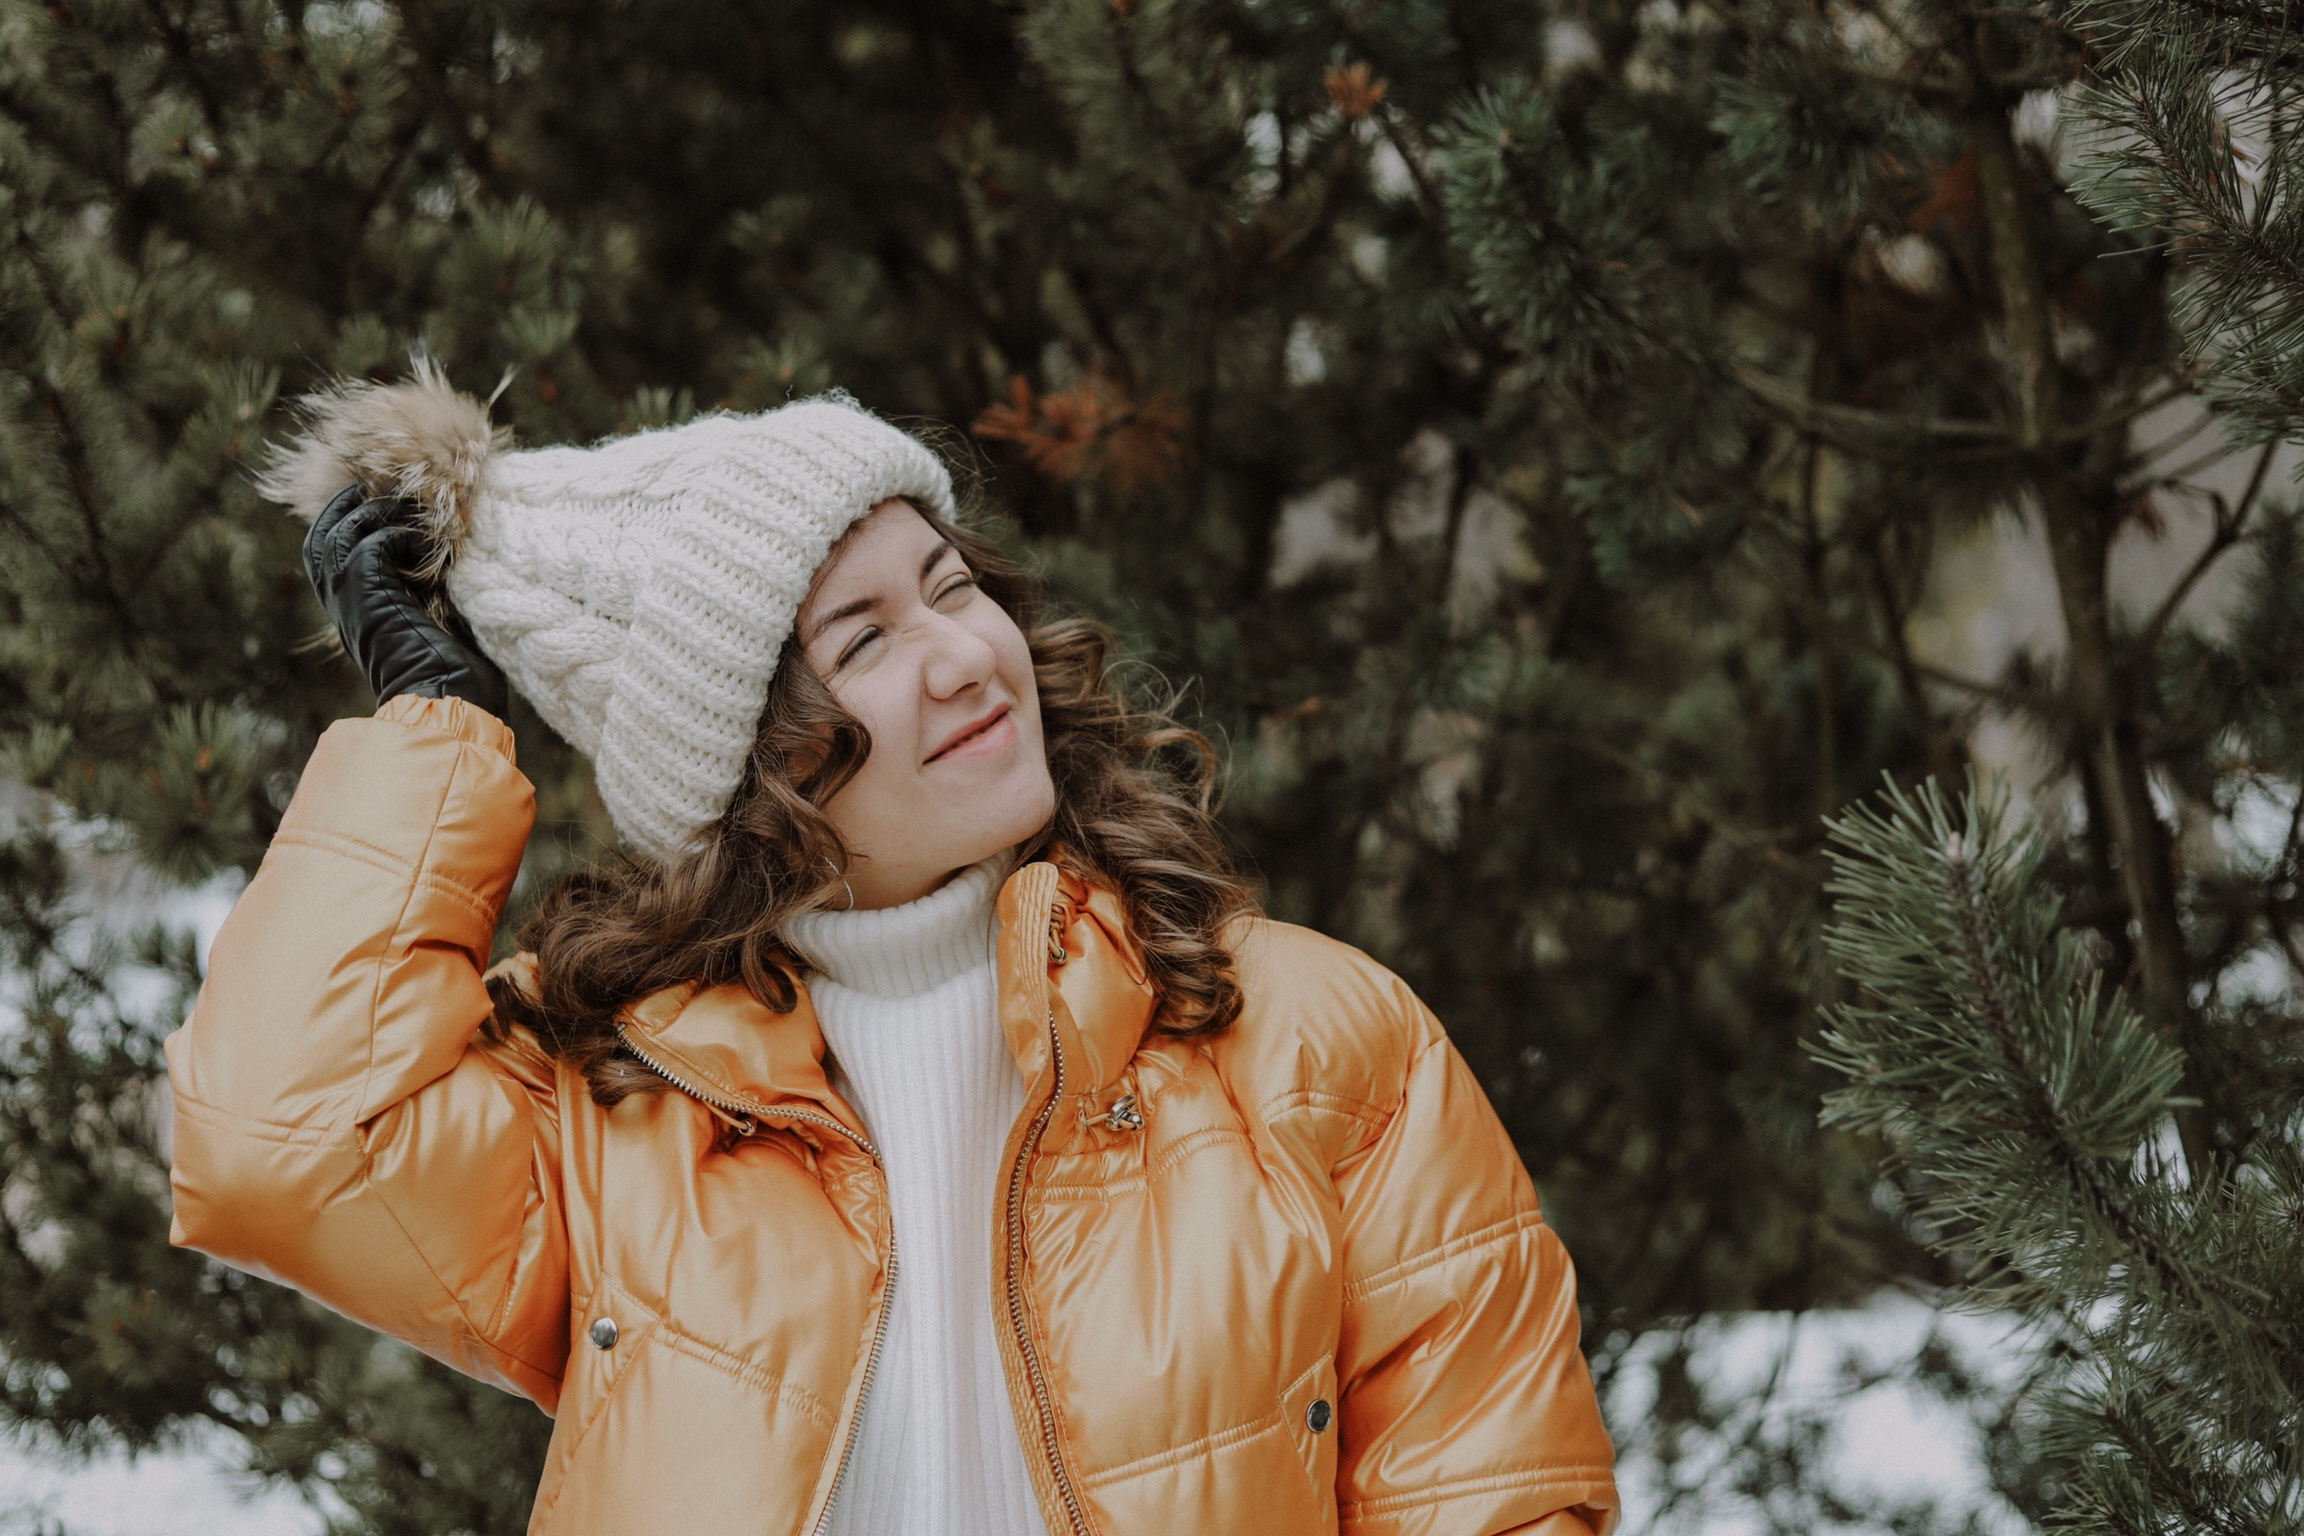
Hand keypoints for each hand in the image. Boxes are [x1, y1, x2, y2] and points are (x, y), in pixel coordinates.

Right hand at [303, 486, 509, 717]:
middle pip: (319, 538)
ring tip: (409, 510)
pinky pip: (372, 544)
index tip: (373, 503)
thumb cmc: (454, 671)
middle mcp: (342, 604)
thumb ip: (425, 586)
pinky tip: (427, 546)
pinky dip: (398, 534)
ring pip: (339, 533)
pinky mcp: (368, 595)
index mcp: (353, 610)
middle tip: (373, 488)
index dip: (342, 523)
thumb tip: (446, 555)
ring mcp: (349, 599)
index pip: (325, 556)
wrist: (449, 698)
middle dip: (344, 507)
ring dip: (375, 514)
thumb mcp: (434, 618)